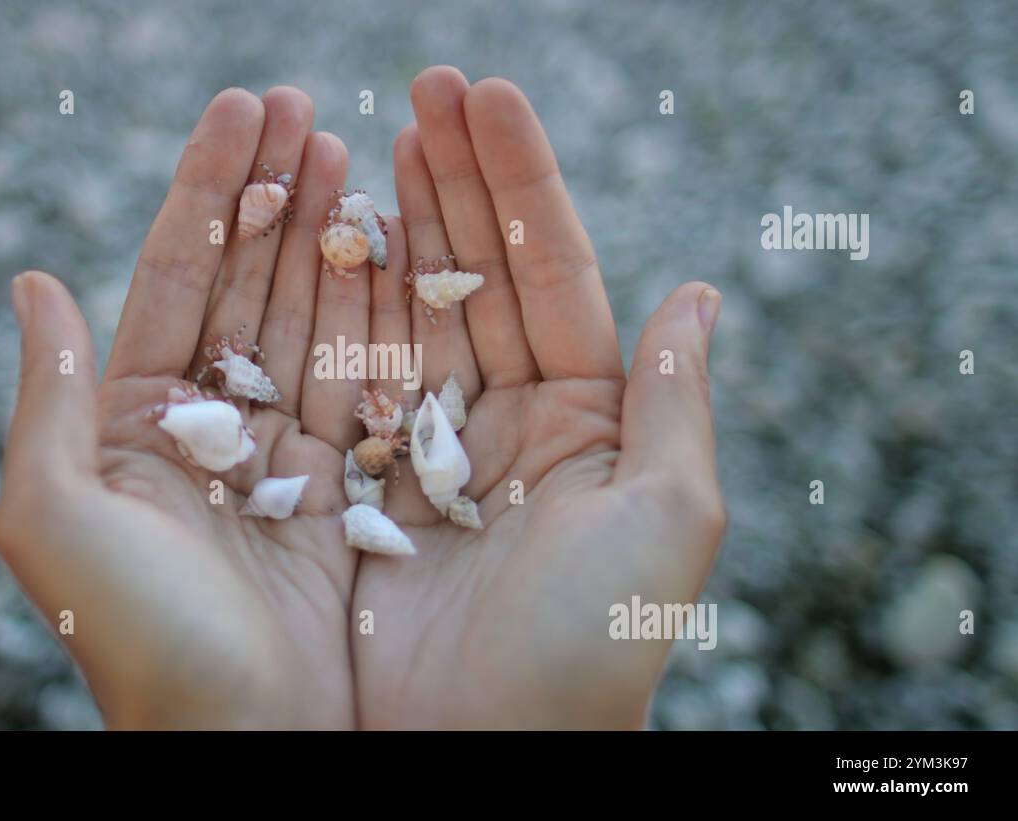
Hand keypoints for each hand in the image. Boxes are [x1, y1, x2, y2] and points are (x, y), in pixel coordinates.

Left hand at [0, 87, 372, 727]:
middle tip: (310, 108)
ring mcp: (286, 455)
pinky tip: (397, 246)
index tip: (245, 110)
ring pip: (314, 320)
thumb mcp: (56, 521)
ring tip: (356, 151)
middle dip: (277, 195)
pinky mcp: (351, 489)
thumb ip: (47, 400)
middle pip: (250, 284)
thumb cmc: (143, 644)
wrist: (251, 745)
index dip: (209, 192)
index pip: (177, 278)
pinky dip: (382, 313)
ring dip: (333, 235)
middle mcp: (211, 432)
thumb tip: (32, 283)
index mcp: (137, 427)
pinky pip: (367, 381)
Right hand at [351, 68, 726, 727]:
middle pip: (475, 275)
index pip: (551, 275)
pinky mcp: (349, 485)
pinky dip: (325, 302)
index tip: (484, 96)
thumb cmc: (580, 658)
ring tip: (366, 132)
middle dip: (452, 179)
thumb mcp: (663, 528)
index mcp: (584, 427)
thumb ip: (678, 407)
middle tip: (422, 86)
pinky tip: (319, 231)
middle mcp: (504, 428)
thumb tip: (700, 295)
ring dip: (387, 221)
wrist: (467, 763)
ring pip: (402, 309)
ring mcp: (422, 451)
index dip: (520, 183)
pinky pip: (337, 374)